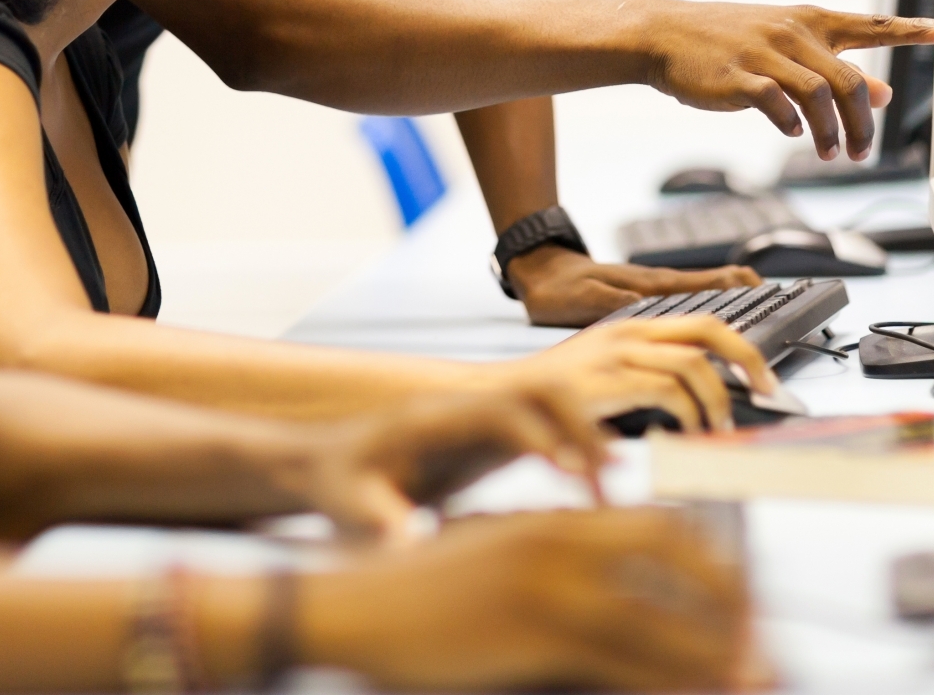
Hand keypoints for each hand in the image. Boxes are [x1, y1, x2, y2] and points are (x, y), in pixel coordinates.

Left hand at [293, 387, 613, 541]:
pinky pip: (545, 429)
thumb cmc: (335, 486)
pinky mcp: (490, 438)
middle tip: (607, 480)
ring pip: (550, 402)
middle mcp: (462, 408)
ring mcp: (479, 419)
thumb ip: (378, 521)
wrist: (324, 465)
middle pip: (538, 389)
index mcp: (430, 419)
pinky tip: (592, 491)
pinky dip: (575, 450)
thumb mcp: (348, 506)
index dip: (538, 437)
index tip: (569, 474)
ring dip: (585, 435)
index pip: (496, 410)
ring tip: (609, 487)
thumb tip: (406, 545)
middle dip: (579, 427)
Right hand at [302, 509, 763, 690]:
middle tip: (758, 641)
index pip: (661, 525)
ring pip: (663, 620)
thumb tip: (611, 585)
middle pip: (679, 559)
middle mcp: (562, 542)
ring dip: (716, 654)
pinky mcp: (533, 634)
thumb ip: (554, 556)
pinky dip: (669, 682)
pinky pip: (624, 663)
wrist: (351, 602)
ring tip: (751, 678)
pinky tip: (693, 693)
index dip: (713, 562)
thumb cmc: (417, 588)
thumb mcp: (494, 551)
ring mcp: (550, 588)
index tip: (741, 595)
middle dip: (732, 601)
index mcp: (555, 519)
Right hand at [505, 313, 778, 434]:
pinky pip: (667, 389)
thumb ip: (644, 379)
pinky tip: (687, 430)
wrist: (497, 401)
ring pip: (693, 362)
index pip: (701, 322)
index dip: (740, 345)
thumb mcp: (604, 378)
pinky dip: (688, 412)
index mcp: (631, 329)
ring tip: (719, 425)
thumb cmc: (551, 402)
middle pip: (707, 329)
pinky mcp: (606, 380)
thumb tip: (694, 402)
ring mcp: (616, 353)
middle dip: (747, 358)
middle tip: (767, 389)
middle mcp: (627, 332)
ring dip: (718, 397)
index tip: (762, 375)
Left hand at [507, 244, 758, 326]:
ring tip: (763, 306)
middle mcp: (658, 285)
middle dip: (749, 292)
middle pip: (715, 286)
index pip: (705, 284)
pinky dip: (712, 303)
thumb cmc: (558, 288)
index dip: (737, 287)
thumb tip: (650, 311)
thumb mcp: (583, 299)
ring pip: (705, 292)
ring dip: (735, 298)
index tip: (766, 291)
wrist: (538, 271)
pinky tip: (718, 316)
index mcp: (650, 286)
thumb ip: (616, 304)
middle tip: (781, 300)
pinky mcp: (645, 296)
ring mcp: (654, 289)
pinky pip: (688, 299)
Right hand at [638, 2, 933, 160]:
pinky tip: (794, 134)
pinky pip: (777, 103)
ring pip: (819, 94)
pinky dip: (793, 124)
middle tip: (861, 152)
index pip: (873, 24)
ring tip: (831, 154)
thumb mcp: (787, 47)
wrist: (666, 33)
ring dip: (831, 132)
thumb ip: (834, 67)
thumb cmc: (729, 41)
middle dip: (863, 123)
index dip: (914, 29)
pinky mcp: (738, 76)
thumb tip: (884, 93)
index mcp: (811, 20)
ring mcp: (765, 52)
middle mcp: (793, 32)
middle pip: (849, 80)